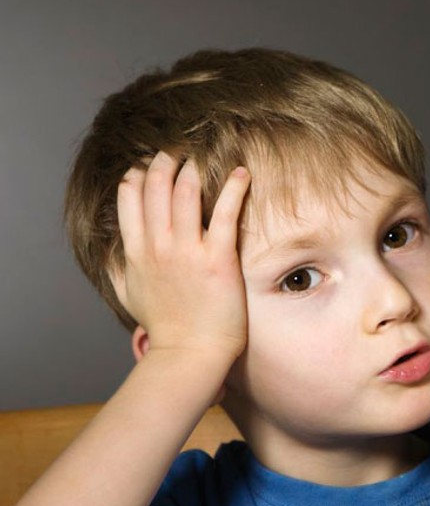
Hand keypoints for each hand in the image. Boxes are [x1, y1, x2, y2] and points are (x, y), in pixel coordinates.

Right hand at [114, 151, 250, 365]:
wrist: (189, 353)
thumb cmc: (164, 327)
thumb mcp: (128, 294)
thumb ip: (116, 267)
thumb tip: (110, 247)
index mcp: (136, 251)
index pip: (130, 198)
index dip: (138, 175)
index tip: (147, 164)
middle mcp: (158, 245)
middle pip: (156, 187)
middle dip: (164, 162)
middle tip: (176, 152)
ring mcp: (188, 250)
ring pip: (186, 192)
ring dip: (194, 169)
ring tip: (202, 157)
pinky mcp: (219, 258)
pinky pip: (225, 212)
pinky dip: (235, 188)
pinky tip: (242, 173)